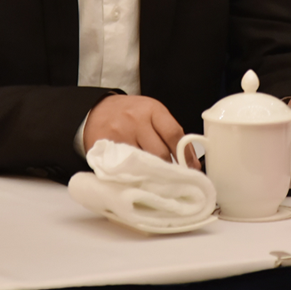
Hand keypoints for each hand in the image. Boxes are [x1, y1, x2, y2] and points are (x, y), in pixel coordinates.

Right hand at [83, 95, 198, 168]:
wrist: (98, 110)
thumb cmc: (130, 114)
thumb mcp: (151, 114)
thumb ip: (169, 134)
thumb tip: (191, 162)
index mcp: (152, 109)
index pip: (173, 134)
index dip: (185, 155)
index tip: (192, 169)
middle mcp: (136, 120)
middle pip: (160, 153)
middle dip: (169, 168)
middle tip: (174, 178)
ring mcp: (120, 133)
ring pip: (143, 163)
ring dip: (152, 174)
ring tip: (156, 180)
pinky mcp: (105, 146)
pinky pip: (125, 168)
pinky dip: (134, 175)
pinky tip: (137, 178)